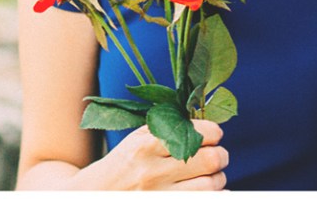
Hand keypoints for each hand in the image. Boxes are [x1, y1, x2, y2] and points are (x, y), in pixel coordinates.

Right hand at [91, 119, 228, 189]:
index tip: (213, 135)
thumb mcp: (138, 138)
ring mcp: (160, 195)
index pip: (198, 134)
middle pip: (211, 160)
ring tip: (210, 175)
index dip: (213, 133)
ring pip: (212, 186)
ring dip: (217, 178)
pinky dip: (214, 195)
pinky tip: (206, 190)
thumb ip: (169, 127)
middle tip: (217, 155)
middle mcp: (154, 172)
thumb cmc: (124, 163)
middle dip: (221, 155)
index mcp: (147, 145)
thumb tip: (207, 125)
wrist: (95, 194)